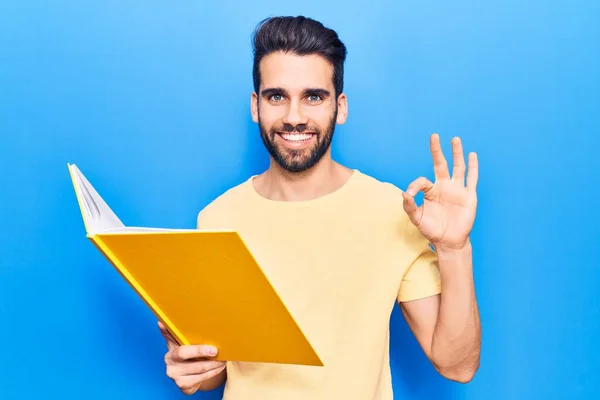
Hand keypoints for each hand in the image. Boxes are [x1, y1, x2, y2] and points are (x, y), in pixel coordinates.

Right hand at [158, 321, 226, 394]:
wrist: (183, 376)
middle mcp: (171, 365)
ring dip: (215, 365)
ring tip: (223, 359)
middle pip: (194, 362)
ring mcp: (176, 376)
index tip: (213, 349)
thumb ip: (170, 333)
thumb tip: (160, 322)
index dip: (198, 350)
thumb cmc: (183, 356)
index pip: (183, 351)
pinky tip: (219, 367)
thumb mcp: (176, 344)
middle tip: (218, 352)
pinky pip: (202, 378)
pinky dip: (213, 372)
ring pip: (200, 370)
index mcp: (170, 352)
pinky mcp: (183, 385)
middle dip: (208, 357)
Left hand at [402, 133, 477, 250]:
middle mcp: (444, 187)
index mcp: (430, 191)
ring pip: (457, 167)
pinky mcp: (469, 196)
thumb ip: (409, 206)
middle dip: (437, 151)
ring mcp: (457, 190)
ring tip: (454, 139)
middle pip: (440, 164)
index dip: (414, 186)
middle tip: (434, 136)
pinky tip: (472, 155)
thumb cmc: (432, 230)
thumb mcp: (417, 218)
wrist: (449, 242)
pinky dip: (473, 167)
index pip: (422, 181)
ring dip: (456, 153)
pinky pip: (472, 179)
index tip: (409, 195)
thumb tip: (404, 193)